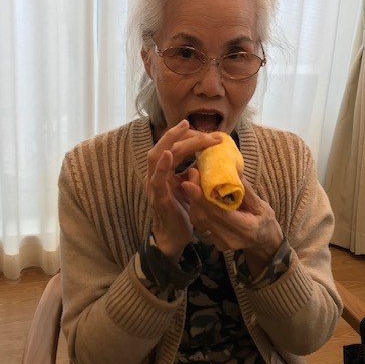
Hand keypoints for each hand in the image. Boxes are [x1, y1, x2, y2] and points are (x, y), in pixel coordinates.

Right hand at [146, 120, 221, 260]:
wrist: (174, 237)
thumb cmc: (182, 212)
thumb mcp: (190, 188)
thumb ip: (194, 173)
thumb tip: (210, 159)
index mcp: (164, 172)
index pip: (172, 147)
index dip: (185, 136)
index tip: (202, 130)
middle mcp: (156, 175)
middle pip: (163, 146)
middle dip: (179, 133)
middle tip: (197, 126)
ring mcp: (154, 186)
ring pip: (157, 156)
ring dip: (172, 141)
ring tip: (184, 128)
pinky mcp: (159, 198)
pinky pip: (158, 179)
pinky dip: (162, 165)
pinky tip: (169, 154)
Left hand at [182, 170, 283, 276]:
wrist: (264, 240)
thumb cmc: (264, 219)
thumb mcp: (260, 204)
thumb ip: (245, 190)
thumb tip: (233, 169)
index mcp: (245, 228)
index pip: (219, 212)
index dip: (202, 197)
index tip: (190, 181)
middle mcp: (231, 238)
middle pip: (205, 216)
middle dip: (195, 194)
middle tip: (192, 174)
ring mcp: (221, 243)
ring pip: (199, 221)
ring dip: (194, 201)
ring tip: (194, 182)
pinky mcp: (215, 243)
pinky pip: (200, 225)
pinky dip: (197, 209)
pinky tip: (198, 197)